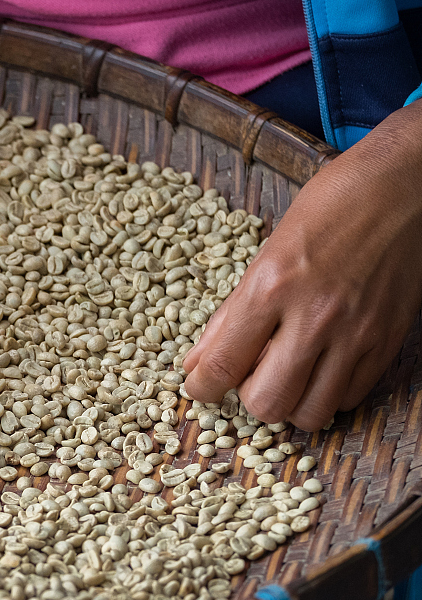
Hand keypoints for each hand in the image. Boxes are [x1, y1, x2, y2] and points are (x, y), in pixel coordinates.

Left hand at [183, 101, 421, 430]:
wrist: (402, 186)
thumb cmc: (329, 208)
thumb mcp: (266, 251)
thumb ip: (231, 314)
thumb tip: (198, 363)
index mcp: (272, 287)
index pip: (222, 365)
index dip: (201, 388)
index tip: (201, 387)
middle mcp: (315, 316)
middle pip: (266, 403)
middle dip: (248, 400)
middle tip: (249, 378)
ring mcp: (357, 333)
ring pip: (311, 412)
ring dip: (291, 403)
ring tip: (287, 377)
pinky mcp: (388, 341)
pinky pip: (350, 397)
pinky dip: (329, 393)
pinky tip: (321, 367)